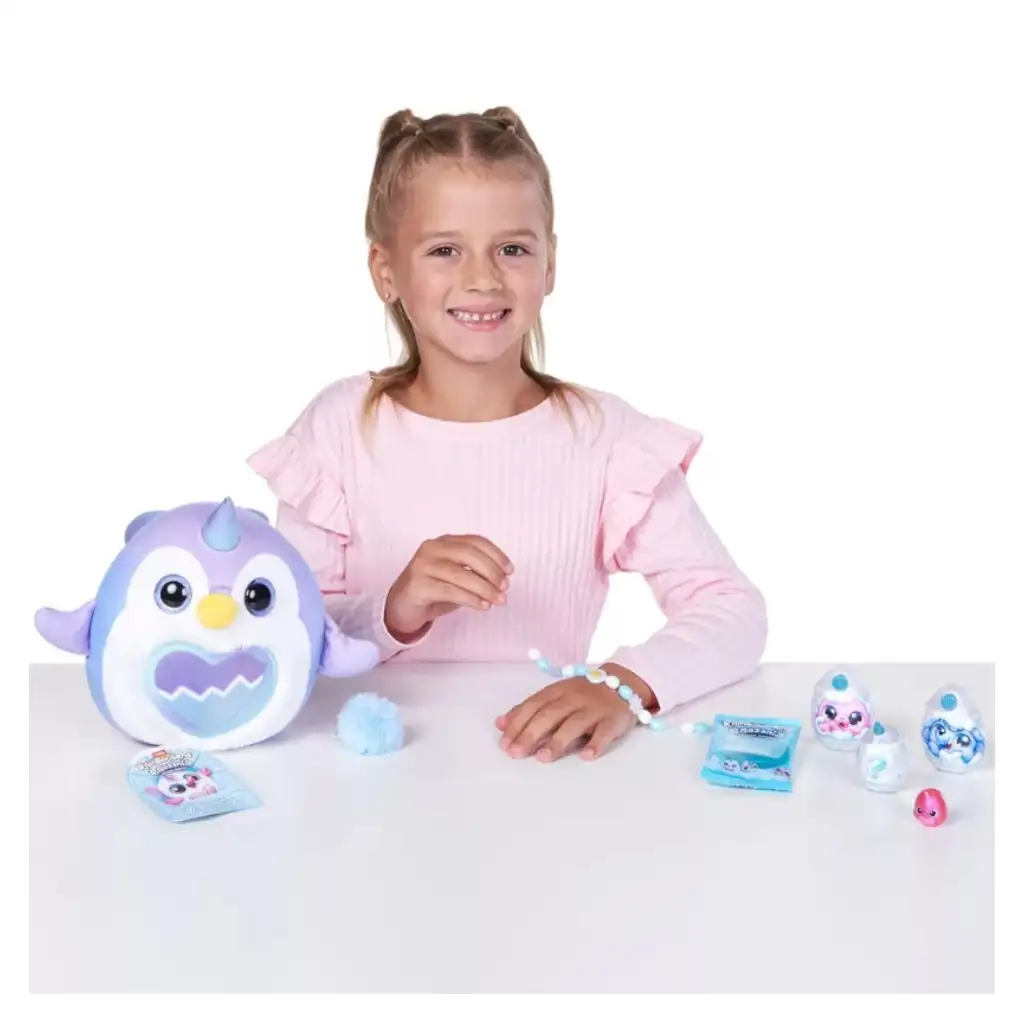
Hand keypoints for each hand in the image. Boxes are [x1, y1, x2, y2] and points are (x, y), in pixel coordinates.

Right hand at [384, 534, 513, 640]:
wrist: (400, 608)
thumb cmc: (433, 590)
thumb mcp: (456, 576)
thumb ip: (475, 572)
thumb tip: (502, 578)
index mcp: (443, 542)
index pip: (475, 541)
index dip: (496, 554)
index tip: (510, 570)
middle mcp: (431, 549)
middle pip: (469, 554)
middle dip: (492, 571)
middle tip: (505, 587)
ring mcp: (422, 566)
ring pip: (461, 574)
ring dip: (485, 588)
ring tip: (498, 600)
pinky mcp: (417, 585)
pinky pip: (450, 591)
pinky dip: (471, 599)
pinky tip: (482, 606)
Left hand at [495, 666, 656, 761]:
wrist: (622, 682)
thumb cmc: (582, 694)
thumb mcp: (555, 695)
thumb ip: (529, 709)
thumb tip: (500, 724)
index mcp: (557, 691)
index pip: (533, 706)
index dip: (517, 724)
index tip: (504, 743)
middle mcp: (574, 698)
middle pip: (550, 715)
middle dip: (531, 734)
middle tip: (516, 753)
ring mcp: (594, 709)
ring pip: (575, 724)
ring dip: (558, 740)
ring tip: (543, 758)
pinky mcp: (613, 720)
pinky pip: (605, 732)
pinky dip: (596, 744)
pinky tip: (586, 756)